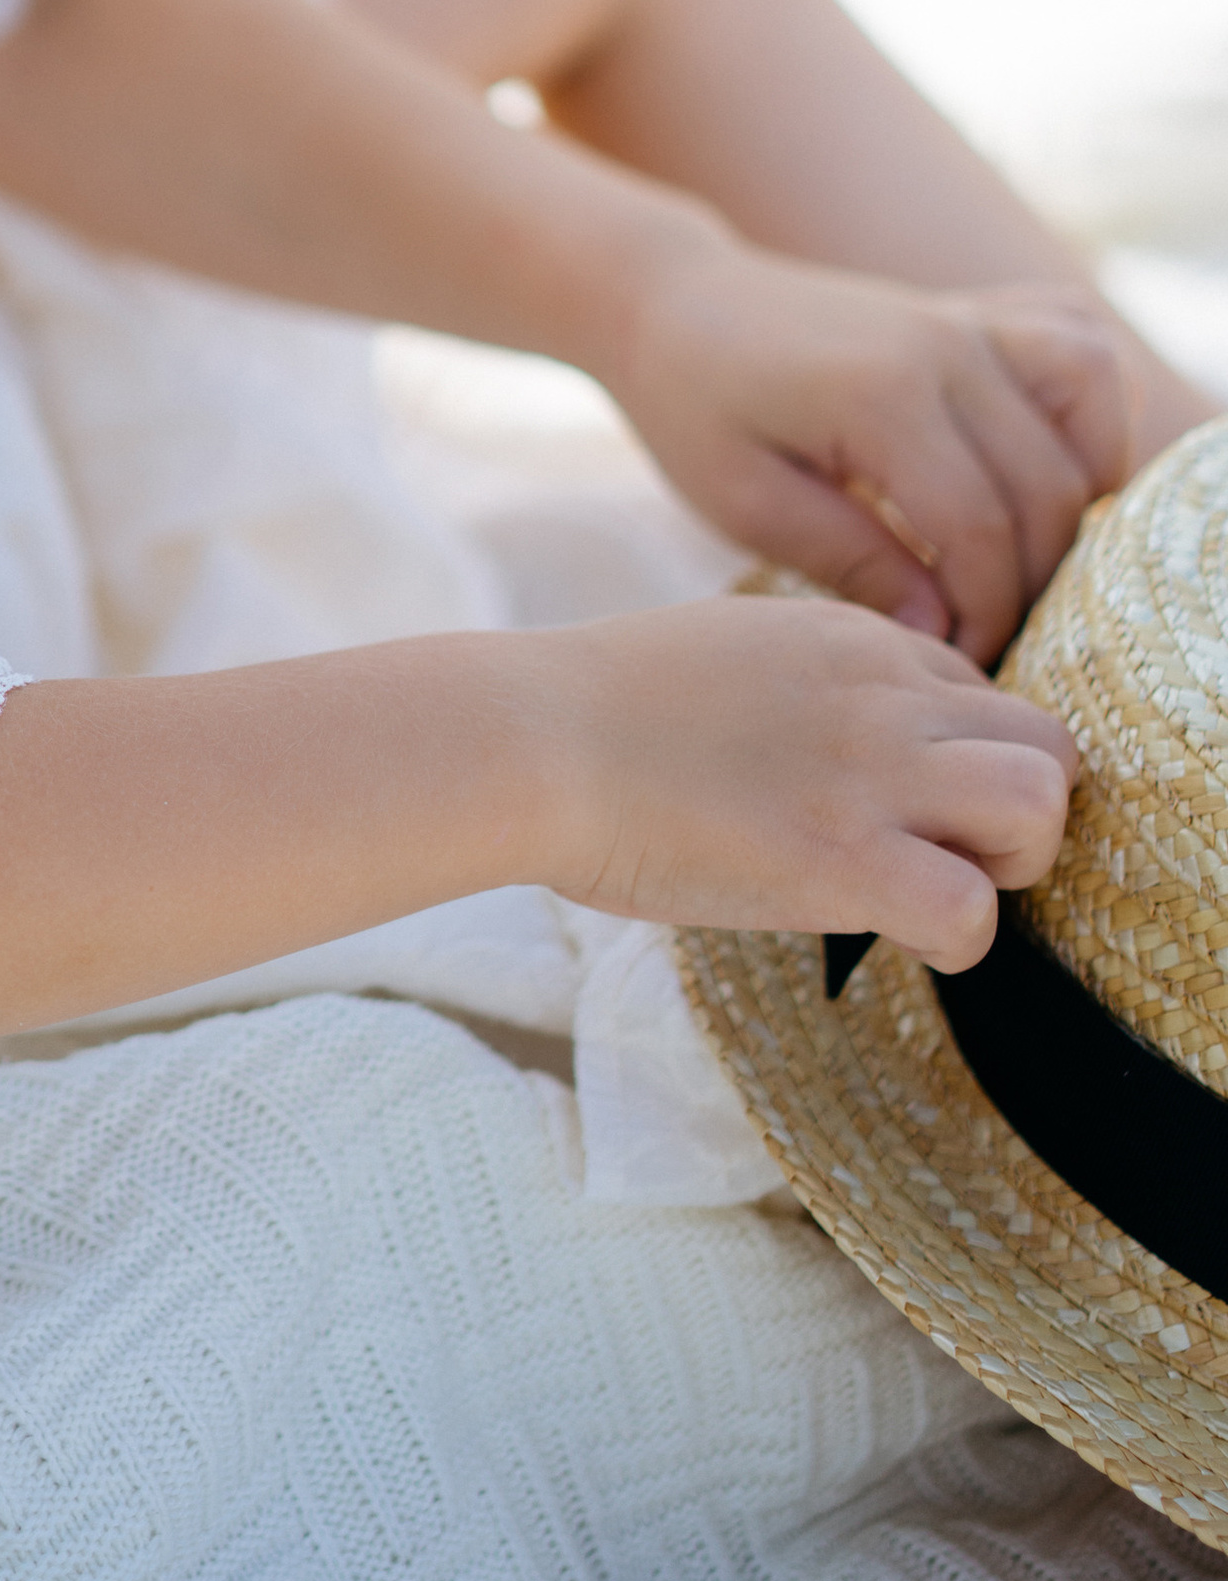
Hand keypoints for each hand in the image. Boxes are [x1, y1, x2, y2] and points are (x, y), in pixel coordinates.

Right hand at [531, 595, 1077, 970]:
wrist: (533, 737)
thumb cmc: (598, 708)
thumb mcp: (732, 646)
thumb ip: (812, 680)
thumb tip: (834, 740)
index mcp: (854, 639)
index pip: (986, 694)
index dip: (963, 761)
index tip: (906, 806)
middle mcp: (884, 692)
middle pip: (1048, 744)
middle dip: (1022, 811)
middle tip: (945, 854)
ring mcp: (871, 772)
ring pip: (1041, 807)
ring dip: (1009, 865)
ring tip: (934, 887)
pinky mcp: (843, 860)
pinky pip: (973, 913)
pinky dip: (954, 941)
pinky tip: (891, 936)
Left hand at [609, 229, 1135, 663]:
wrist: (677, 304)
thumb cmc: (695, 409)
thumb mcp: (743, 503)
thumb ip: (849, 562)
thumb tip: (940, 634)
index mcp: (880, 394)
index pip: (980, 530)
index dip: (985, 613)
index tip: (959, 661)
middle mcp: (945, 344)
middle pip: (1049, 487)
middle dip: (1032, 580)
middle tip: (989, 631)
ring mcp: (970, 316)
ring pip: (1097, 405)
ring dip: (1083, 495)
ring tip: (1026, 558)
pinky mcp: (979, 308)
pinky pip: (1083, 347)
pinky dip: (1094, 411)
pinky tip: (1048, 472)